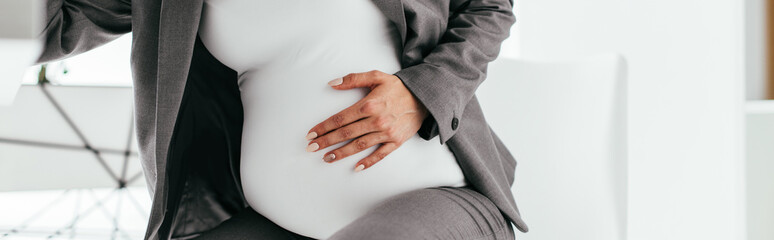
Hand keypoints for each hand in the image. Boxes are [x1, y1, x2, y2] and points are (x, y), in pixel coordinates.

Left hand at [305, 70, 428, 171]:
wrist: (424, 97)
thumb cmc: (398, 87)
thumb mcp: (376, 76)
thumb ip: (353, 79)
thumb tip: (332, 84)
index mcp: (369, 104)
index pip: (340, 118)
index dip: (324, 127)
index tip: (311, 134)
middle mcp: (377, 120)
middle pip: (346, 133)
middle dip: (326, 141)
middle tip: (311, 148)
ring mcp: (386, 132)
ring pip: (359, 145)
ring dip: (341, 153)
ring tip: (327, 158)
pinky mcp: (396, 141)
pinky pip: (380, 155)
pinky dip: (368, 162)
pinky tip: (356, 167)